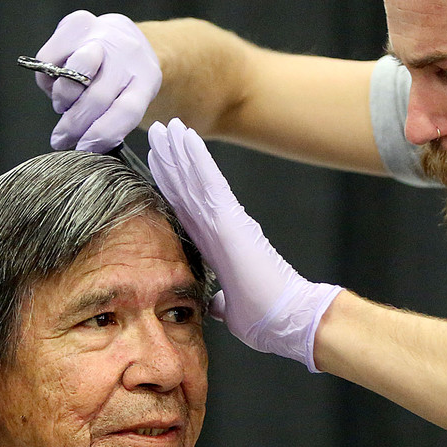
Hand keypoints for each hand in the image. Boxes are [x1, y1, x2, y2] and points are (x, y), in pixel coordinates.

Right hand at [34, 10, 161, 151]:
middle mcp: (128, 54)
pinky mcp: (77, 23)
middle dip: (74, 125)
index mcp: (147, 78)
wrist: (122, 38)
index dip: (102, 134)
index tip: (83, 150)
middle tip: (62, 140)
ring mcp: (103, 34)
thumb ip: (113, 119)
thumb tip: (81, 144)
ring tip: (63, 106)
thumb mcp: (129, 100)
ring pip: (70, 77)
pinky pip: (49, 60)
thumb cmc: (122, 80)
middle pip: (97, 98)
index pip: (126, 111)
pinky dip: (48, 79)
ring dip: (62, 100)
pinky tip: (57, 81)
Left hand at [146, 119, 342, 371]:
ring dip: (180, 151)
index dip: (172, 185)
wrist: (289, 321)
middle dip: (171, 159)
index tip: (159, 164)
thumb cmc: (267, 318)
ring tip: (167, 126)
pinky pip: (210, 182)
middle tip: (158, 132)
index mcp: (217, 247)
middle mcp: (220, 228)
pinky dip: (197, 159)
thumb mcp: (230, 310)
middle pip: (188, 187)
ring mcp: (226, 221)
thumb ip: (219, 300)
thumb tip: (213, 303)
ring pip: (196, 179)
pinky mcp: (231, 220)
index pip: (187, 210)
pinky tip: (187, 138)